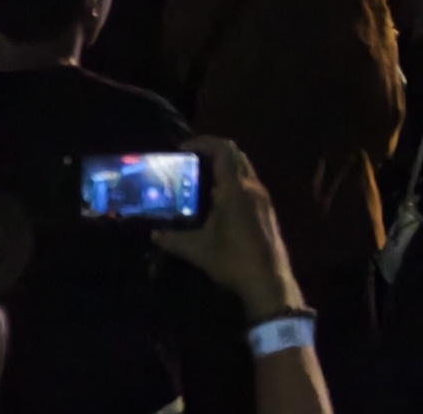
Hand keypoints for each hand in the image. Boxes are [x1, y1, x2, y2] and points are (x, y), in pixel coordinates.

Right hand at [154, 139, 303, 322]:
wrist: (268, 279)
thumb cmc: (232, 259)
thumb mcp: (196, 249)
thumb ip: (172, 239)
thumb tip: (154, 233)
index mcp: (237, 189)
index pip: (224, 150)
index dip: (204, 143)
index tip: (183, 147)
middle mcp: (253, 186)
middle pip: (236, 155)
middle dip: (212, 151)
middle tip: (187, 159)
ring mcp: (262, 197)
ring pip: (244, 169)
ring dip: (223, 165)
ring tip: (197, 176)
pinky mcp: (265, 209)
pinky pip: (248, 183)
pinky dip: (231, 180)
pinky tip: (215, 197)